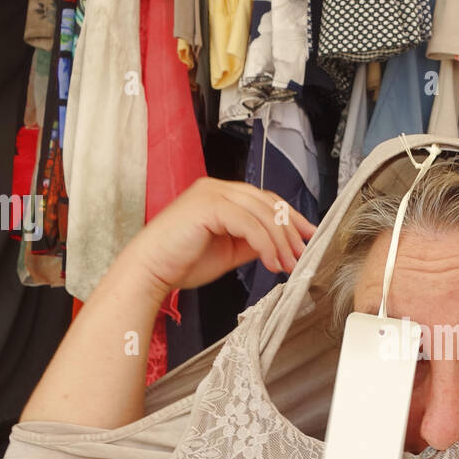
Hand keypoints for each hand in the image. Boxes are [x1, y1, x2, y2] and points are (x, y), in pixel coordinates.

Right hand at [127, 178, 315, 291]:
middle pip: (268, 203)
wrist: (149, 271)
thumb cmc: (180, 262)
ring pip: (262, 213)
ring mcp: (212, 193)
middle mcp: (217, 187)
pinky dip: (265, 244)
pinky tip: (271, 262)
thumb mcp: (228, 251)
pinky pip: (249, 224)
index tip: (308, 236)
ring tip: (288, 265)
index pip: (265, 200)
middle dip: (290, 231)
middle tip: (302, 256)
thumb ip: (252, 242)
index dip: (290, 218)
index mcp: (220, 194)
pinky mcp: (209, 205)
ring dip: (281, 242)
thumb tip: (280, 245)